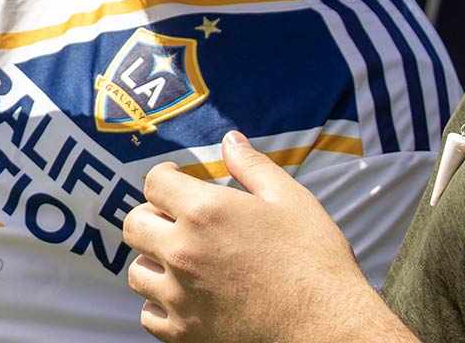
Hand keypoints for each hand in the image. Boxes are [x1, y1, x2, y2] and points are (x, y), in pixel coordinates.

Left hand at [124, 131, 415, 342]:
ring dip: (154, 261)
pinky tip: (184, 296)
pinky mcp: (183, 333)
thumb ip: (252, 166)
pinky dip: (160, 304)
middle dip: (152, 216)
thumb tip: (230, 139)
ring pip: (138, 271)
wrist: (330, 328)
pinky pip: (148, 314)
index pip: (154, 182)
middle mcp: (182, 251)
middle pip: (134, 225)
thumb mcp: (291, 200)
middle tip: (175, 220)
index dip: (164, 176)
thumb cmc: (315, 261)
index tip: (174, 180)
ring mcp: (179, 295)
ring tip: (181, 260)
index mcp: (205, 212)